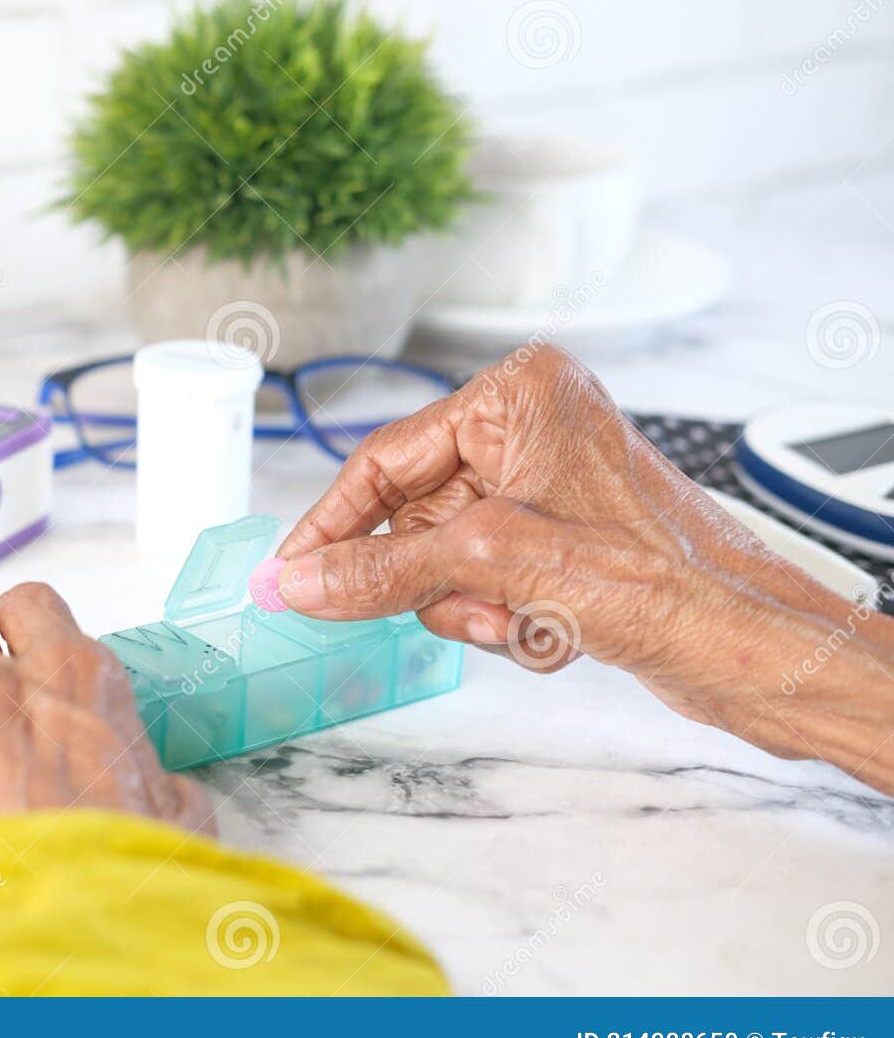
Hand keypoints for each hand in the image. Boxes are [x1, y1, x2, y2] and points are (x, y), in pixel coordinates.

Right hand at [276, 345, 893, 793]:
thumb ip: (381, 570)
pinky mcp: (563, 536)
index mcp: (519, 394)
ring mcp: (548, 483)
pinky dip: (506, 617)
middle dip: (435, 581)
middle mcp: (533, 427)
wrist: (750, 644)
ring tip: (526, 624)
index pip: (385, 458)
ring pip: (447, 557)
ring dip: (474, 607)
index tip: (286, 575)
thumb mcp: (492, 565)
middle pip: (415, 517)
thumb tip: (299, 581)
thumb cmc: (657, 577)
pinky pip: (487, 577)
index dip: (331, 525)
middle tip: (469, 610)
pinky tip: (554, 632)